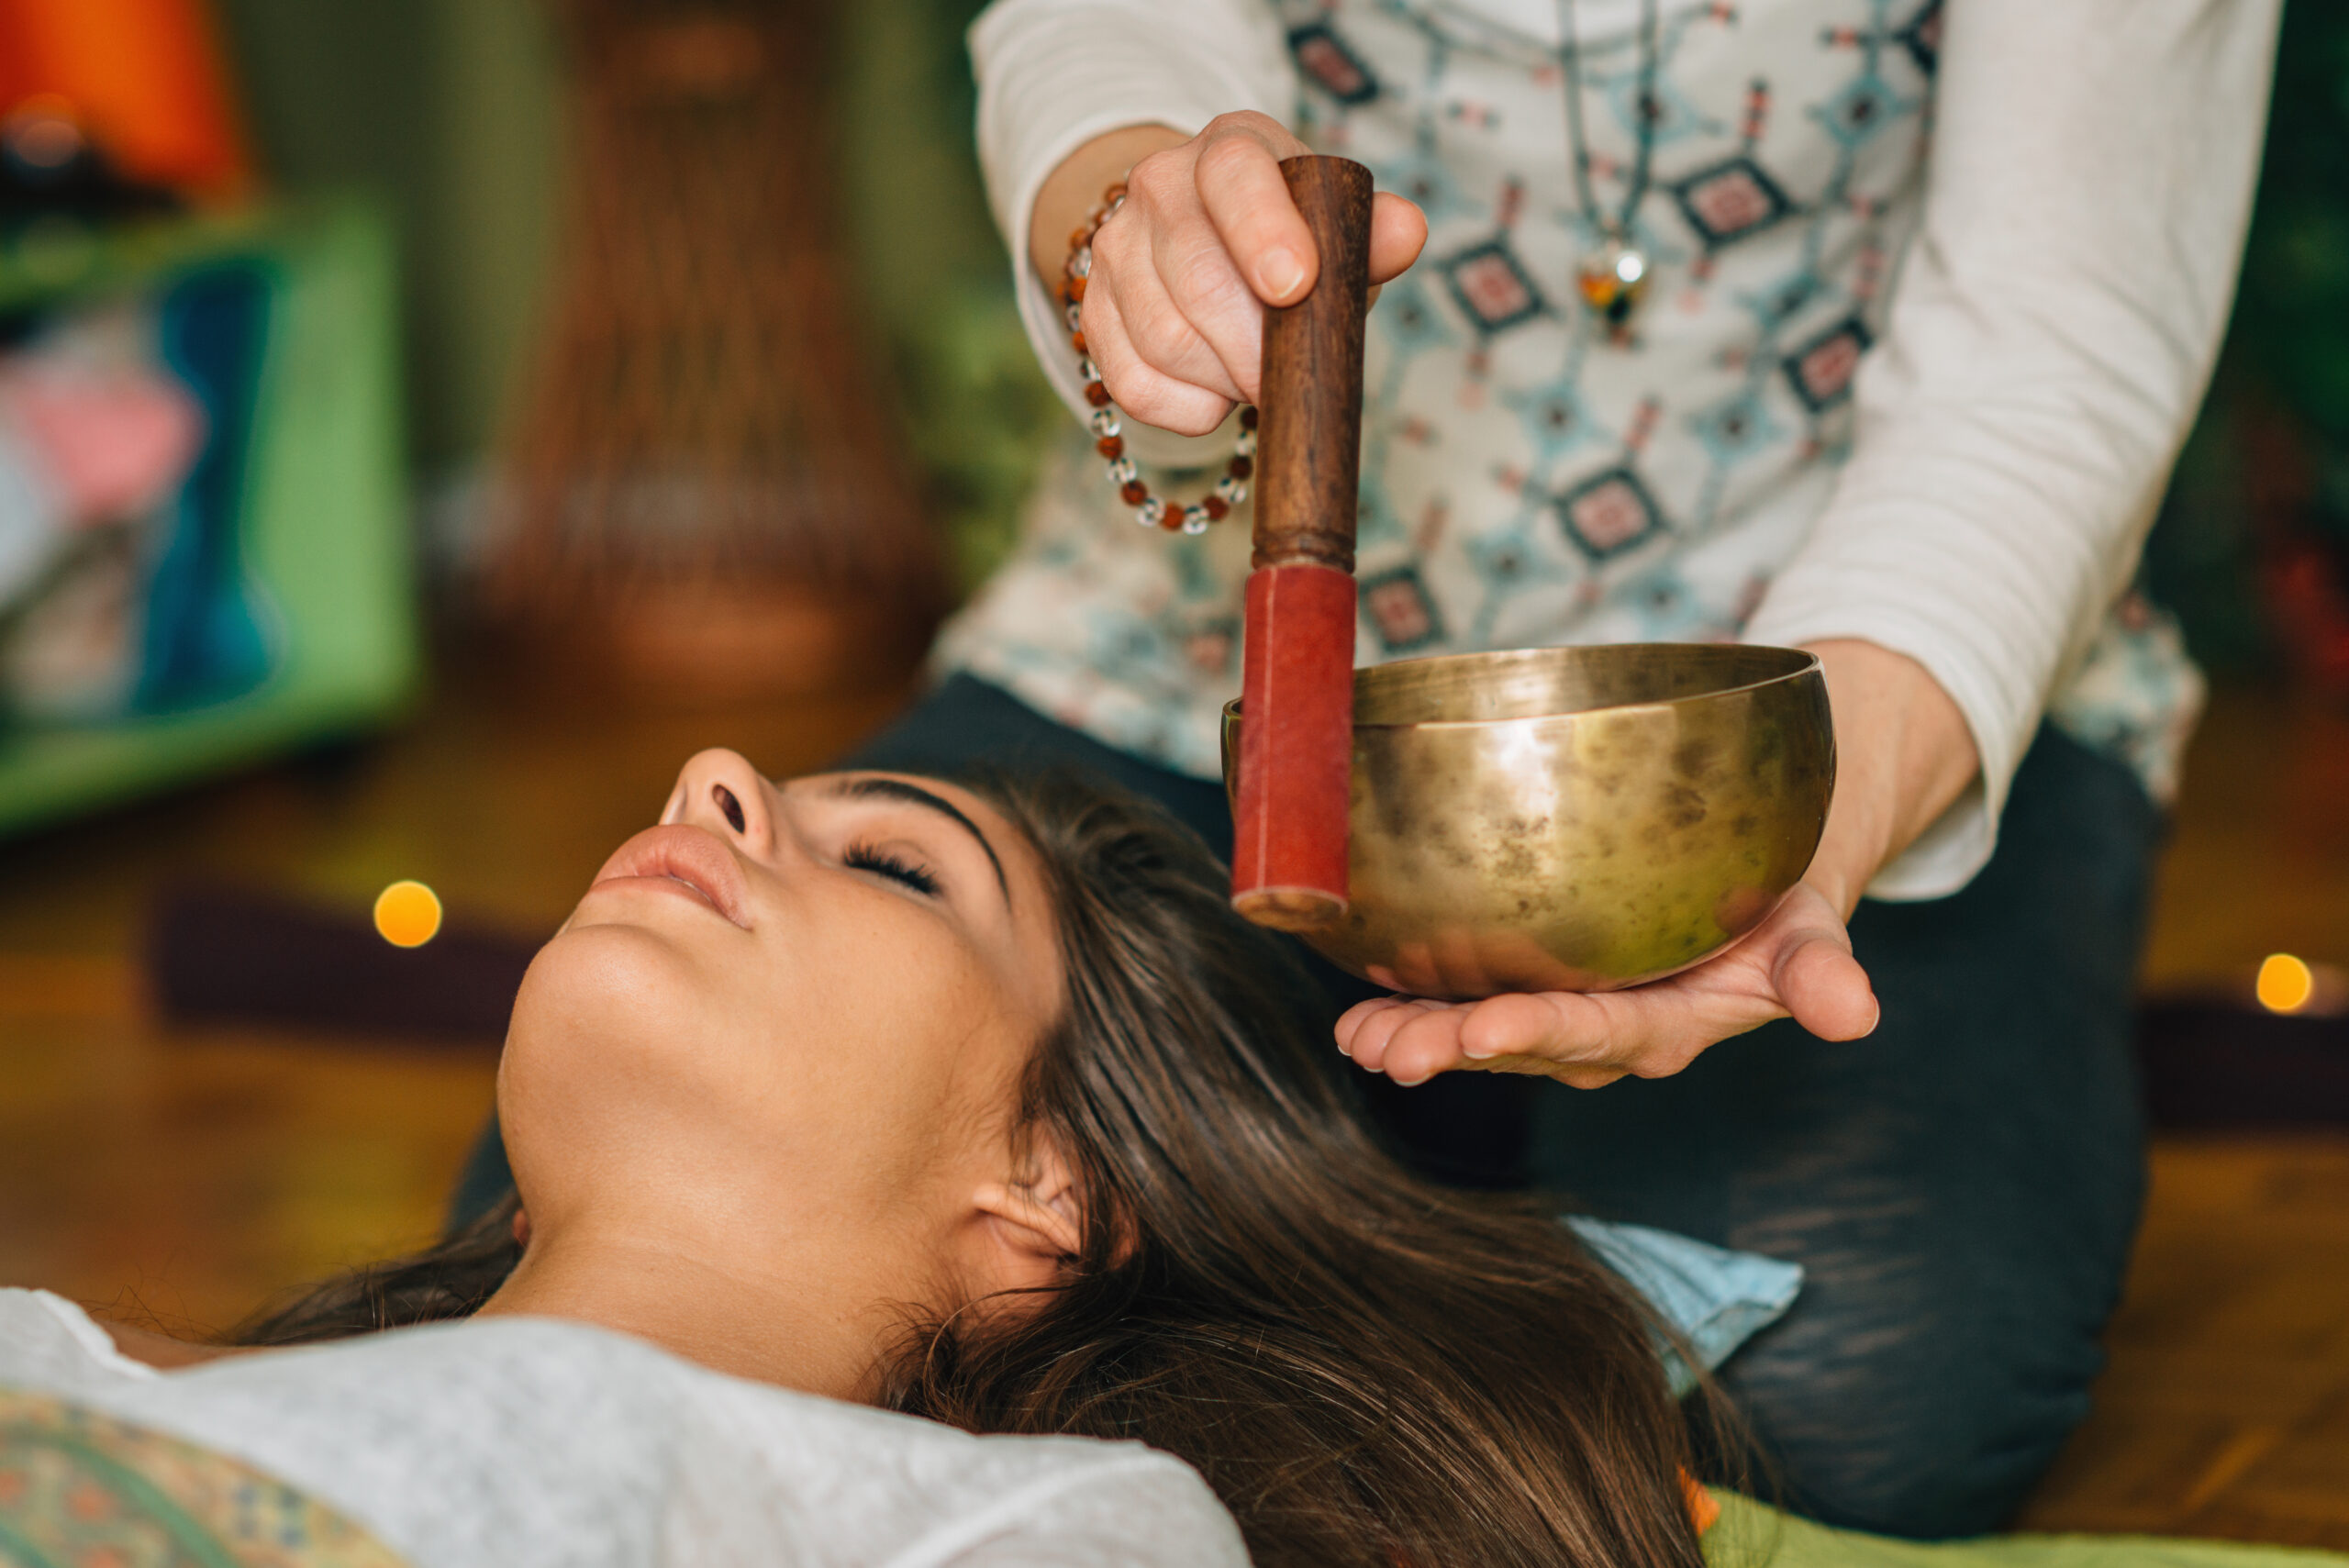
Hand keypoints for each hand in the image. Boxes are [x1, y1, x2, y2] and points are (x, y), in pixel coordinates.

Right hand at [1035, 115, 1427, 435]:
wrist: (1209, 244)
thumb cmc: (1293, 239)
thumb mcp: (1336, 228)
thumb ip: (1371, 233)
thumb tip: (1406, 231)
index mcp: (1230, 149)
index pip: (1234, 175)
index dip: (1263, 232)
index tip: (1296, 287)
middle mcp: (1159, 185)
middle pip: (1197, 279)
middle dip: (1252, 348)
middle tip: (1285, 381)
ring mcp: (1116, 249)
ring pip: (1164, 340)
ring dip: (1223, 381)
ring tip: (1255, 380)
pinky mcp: (1093, 314)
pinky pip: (1132, 384)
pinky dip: (1186, 410)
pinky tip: (1215, 397)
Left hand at [1334, 882, 1878, 1088]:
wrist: (1750, 892)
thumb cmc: (1776, 907)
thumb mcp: (1811, 930)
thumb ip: (1818, 972)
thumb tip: (1855, 1013)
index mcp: (1667, 1026)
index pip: (1599, 1034)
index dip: (1540, 1033)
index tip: (1483, 1030)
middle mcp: (1602, 1034)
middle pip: (1521, 1044)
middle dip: (1453, 1047)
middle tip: (1393, 1050)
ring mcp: (1554, 1014)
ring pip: (1477, 1032)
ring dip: (1415, 1035)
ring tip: (1360, 1039)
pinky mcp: (1522, 986)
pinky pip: (1458, 1003)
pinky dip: (1407, 1006)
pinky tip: (1355, 1012)